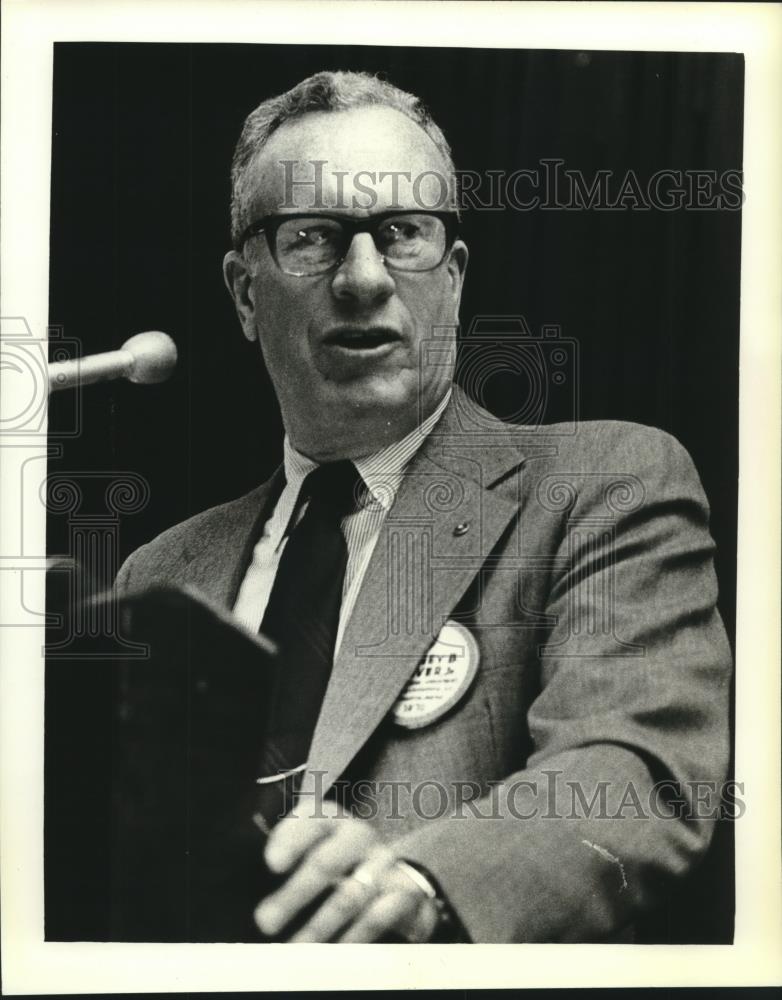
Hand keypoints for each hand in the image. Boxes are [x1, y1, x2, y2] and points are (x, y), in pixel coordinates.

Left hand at [253, 799, 439, 941]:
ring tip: (294, 947)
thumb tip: (244, 883)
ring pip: (350, 895)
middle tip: (265, 922)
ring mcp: (385, 863)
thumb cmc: (341, 865)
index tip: (270, 865)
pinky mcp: (406, 891)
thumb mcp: (315, 850)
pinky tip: (334, 952)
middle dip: (294, 894)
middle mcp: (359, 836)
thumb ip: (287, 855)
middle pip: (326, 861)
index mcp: (333, 821)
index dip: (291, 839)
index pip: (312, 819)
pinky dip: (354, 937)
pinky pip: (378, 916)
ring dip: (319, 925)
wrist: (398, 881)